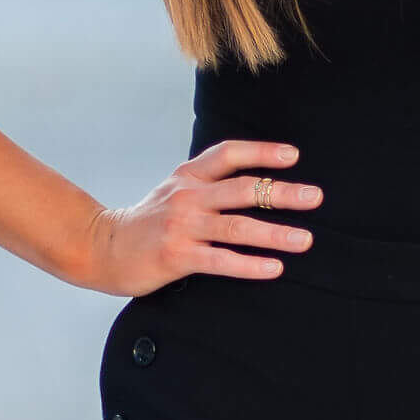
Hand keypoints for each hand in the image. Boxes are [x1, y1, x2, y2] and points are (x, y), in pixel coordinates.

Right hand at [81, 140, 320, 293]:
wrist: (103, 247)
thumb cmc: (147, 222)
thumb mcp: (175, 191)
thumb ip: (208, 184)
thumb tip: (256, 183)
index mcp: (188, 176)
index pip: (228, 154)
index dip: (262, 152)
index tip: (293, 156)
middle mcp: (187, 196)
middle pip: (242, 189)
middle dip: (282, 192)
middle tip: (315, 197)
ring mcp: (182, 226)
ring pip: (237, 226)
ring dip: (275, 233)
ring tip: (305, 239)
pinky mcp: (177, 256)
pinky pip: (221, 260)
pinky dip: (250, 264)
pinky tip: (274, 268)